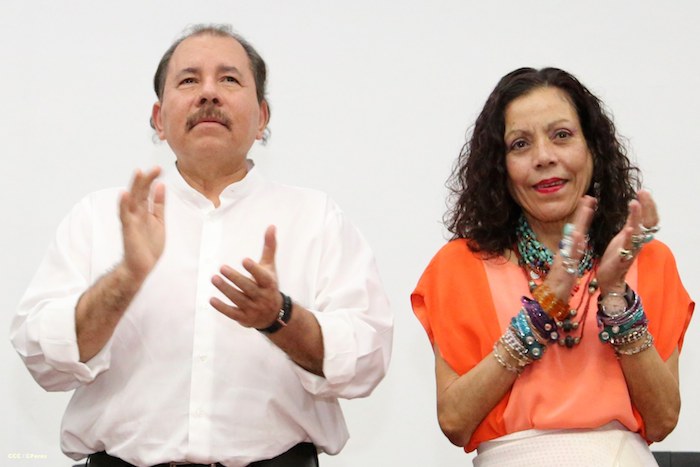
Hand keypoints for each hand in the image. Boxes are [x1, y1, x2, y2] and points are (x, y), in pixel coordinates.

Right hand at [119, 167, 165, 282]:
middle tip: (156, 168)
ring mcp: (131, 220)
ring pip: (132, 200)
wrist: (142, 266)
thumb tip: (160, 186)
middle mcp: (137, 213)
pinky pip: (125, 215)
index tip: (160, 169)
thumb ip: (158, 204)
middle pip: (140, 192)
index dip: (153, 180)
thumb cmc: (149, 245)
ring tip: (138, 172)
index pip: (147, 191)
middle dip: (147, 179)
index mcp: (145, 211)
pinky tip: (125, 193)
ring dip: (135, 186)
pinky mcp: (128, 229)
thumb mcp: (159, 221)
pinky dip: (124, 204)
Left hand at [210, 225, 283, 327]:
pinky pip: (232, 313)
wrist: (275, 314)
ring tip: (214, 278)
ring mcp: (253, 308)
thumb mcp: (270, 267)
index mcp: (269, 283)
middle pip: (248, 287)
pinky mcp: (244, 318)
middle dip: (235, 278)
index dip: (253, 269)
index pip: (262, 276)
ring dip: (226, 289)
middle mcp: (262, 297)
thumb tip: (271, 225)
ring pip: (238, 299)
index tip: (244, 260)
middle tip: (221, 267)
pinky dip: (222, 307)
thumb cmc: (268, 285)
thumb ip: (269, 247)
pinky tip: (212, 299)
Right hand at [545, 195, 595, 299]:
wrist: (550, 298)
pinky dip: (573, 243)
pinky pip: (569, 253)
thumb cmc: (561, 283)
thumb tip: (580, 238)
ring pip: (573, 238)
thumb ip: (574, 251)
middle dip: (582, 213)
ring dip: (579, 223)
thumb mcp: (569, 263)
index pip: (577, 229)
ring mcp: (564, 258)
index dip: (583, 215)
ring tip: (586, 209)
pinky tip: (577, 234)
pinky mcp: (564, 266)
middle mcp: (565, 251)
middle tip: (589, 197)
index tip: (589, 200)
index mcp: (568, 250)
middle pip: (574, 228)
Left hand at [597, 190, 658, 294]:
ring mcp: (631, 249)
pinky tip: (628, 228)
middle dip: (647, 207)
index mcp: (637, 235)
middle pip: (648, 222)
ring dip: (637, 217)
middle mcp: (637, 241)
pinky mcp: (622, 258)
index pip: (648, 217)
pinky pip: (627, 247)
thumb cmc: (617, 255)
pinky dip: (628, 237)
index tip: (643, 191)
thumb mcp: (624, 235)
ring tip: (635, 203)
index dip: (648, 205)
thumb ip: (631, 222)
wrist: (610, 277)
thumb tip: (636, 205)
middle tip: (643, 193)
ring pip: (638, 232)